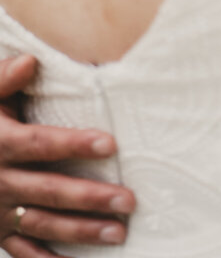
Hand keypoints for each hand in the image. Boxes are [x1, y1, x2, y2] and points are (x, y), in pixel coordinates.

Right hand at [0, 55, 134, 254]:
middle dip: (90, 198)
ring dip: (80, 232)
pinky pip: (22, 251)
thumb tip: (31, 61)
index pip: (42, 145)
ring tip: (118, 233)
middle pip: (50, 191)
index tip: (111, 145)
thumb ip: (3, 78)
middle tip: (128, 201)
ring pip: (43, 224)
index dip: (75, 144)